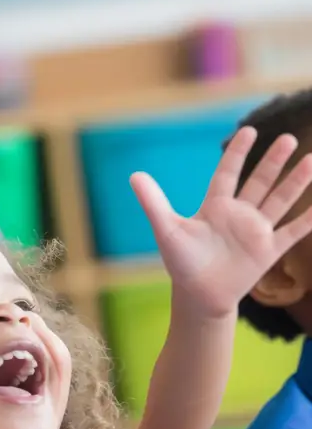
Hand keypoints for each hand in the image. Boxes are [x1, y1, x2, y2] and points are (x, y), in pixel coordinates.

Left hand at [131, 128, 311, 317]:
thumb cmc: (182, 264)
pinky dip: (306, 219)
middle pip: (260, 181)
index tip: (249, 131)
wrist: (199, 297)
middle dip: (274, 160)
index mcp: (216, 206)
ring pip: (279, 200)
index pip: (229, 173)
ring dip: (295, 181)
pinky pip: (292, 231)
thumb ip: (154, 202)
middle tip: (288, 139)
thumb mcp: (167, 230)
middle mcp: (239, 214)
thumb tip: (133, 175)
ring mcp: (256, 231)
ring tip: (311, 160)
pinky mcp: (268, 250)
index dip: (238, 152)